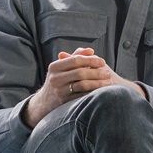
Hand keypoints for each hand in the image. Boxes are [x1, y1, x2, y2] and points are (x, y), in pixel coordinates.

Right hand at [23, 47, 142, 126]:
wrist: (44, 102)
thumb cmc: (58, 80)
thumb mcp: (61, 68)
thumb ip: (75, 57)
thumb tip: (91, 50)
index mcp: (55, 66)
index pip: (75, 60)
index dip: (91, 60)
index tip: (103, 62)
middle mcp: (55, 78)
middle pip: (80, 72)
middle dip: (96, 72)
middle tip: (108, 73)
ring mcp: (59, 90)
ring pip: (82, 85)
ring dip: (97, 83)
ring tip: (108, 83)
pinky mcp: (64, 102)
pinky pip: (82, 96)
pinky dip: (93, 93)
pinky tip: (101, 92)